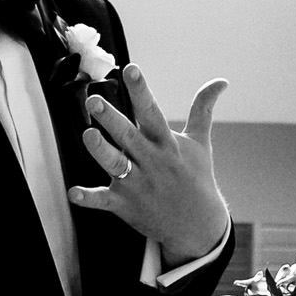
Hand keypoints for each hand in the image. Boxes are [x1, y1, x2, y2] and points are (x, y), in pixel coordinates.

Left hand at [68, 66, 230, 265]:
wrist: (198, 226)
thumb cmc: (196, 177)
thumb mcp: (201, 142)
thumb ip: (203, 109)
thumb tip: (221, 81)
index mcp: (167, 144)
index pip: (151, 112)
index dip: (141, 90)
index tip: (130, 69)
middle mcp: (151, 161)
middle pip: (129, 137)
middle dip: (111, 119)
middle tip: (94, 100)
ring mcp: (137, 185)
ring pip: (116, 165)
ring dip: (101, 151)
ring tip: (88, 134)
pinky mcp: (125, 205)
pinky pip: (103, 201)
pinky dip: (89, 198)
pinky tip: (73, 192)